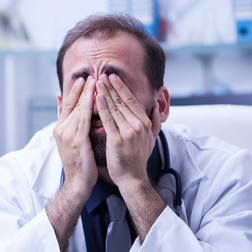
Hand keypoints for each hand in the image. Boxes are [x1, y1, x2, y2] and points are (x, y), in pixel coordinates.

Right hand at [53, 75, 97, 199]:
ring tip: (94, 81)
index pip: (66, 106)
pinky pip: (84, 119)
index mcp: (59, 129)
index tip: (81, 80)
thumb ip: (72, 127)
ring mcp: (67, 134)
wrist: (77, 182)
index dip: (74, 92)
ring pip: (78, 109)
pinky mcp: (77, 140)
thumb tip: (72, 116)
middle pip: (71, 104)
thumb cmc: (79, 164)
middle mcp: (61, 130)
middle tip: (89, 75)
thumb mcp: (71, 142)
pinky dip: (89, 106)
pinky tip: (94, 97)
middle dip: (80, 89)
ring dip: (86, 94)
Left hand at [95, 73, 160, 188]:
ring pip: (114, 108)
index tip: (113, 77)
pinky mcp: (118, 139)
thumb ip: (154, 123)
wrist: (132, 178)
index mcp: (144, 122)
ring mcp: (128, 132)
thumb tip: (156, 109)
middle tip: (102, 73)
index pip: (131, 100)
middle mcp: (138, 125)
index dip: (121, 87)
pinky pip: (108, 120)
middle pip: (122, 101)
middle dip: (111, 86)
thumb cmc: (137, 159)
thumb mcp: (151, 140)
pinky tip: (96, 97)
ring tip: (96, 81)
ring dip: (105, 93)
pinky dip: (102, 107)